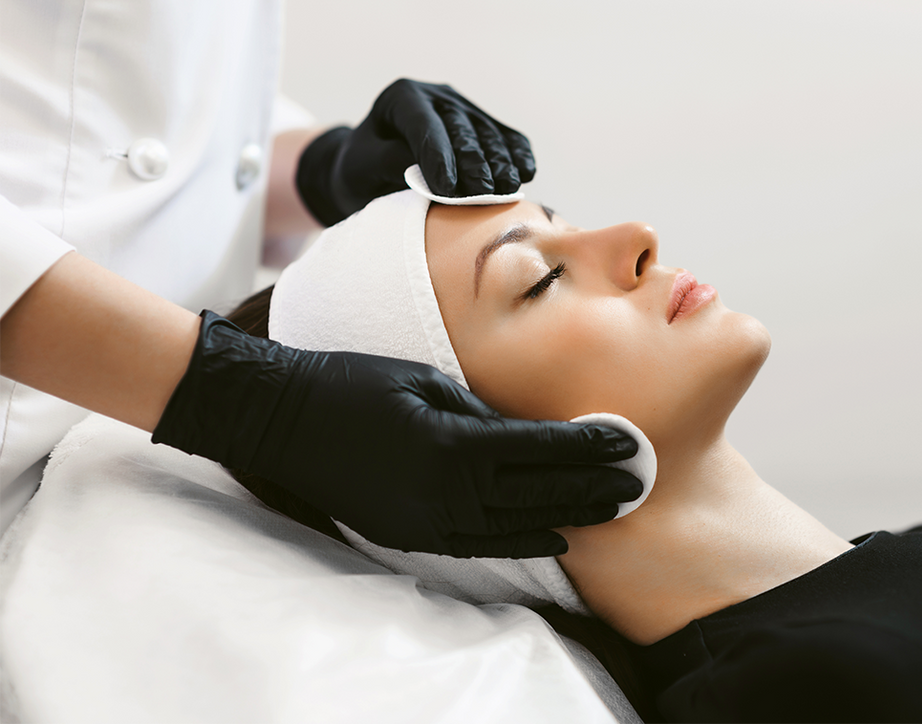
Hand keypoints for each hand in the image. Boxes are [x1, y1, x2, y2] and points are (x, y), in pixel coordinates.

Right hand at [153, 312, 640, 557]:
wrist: (282, 419)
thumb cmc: (353, 383)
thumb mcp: (426, 380)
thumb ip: (483, 411)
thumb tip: (531, 429)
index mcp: (451, 443)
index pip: (541, 449)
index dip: (590, 448)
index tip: (630, 443)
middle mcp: (445, 490)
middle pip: (538, 493)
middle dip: (592, 488)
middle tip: (638, 483)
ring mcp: (426, 518)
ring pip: (515, 526)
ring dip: (567, 517)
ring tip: (609, 511)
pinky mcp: (410, 531)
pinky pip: (478, 544)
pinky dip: (520, 541)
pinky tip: (553, 537)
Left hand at [295, 78, 535, 225]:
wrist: (372, 170)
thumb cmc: (362, 170)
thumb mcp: (362, 167)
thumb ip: (390, 162)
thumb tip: (426, 171)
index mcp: (401, 98)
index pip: (423, 124)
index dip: (437, 156)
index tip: (447, 188)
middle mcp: (436, 96)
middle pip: (460, 128)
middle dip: (474, 163)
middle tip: (483, 194)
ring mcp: (463, 108)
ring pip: (487, 133)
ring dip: (500, 163)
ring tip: (507, 190)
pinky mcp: (484, 126)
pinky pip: (506, 136)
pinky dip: (517, 153)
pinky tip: (527, 172)